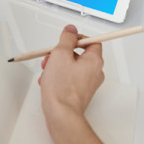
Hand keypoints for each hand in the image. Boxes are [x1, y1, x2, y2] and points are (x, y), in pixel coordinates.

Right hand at [38, 25, 103, 143]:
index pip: (92, 41)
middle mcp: (94, 72)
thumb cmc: (62, 89)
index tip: (66, 40)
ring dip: (58, 65)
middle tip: (52, 56)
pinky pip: (70, 78)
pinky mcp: (80, 92)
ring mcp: (88, 83)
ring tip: (48, 71)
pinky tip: (49, 81)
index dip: (77, 38)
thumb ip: (66, 38)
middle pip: (79, 54)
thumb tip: (71, 30)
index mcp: (94, 60)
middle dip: (62, 53)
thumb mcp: (60, 54)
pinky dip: (59, 76)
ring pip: (72, 66)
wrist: (61, 114)